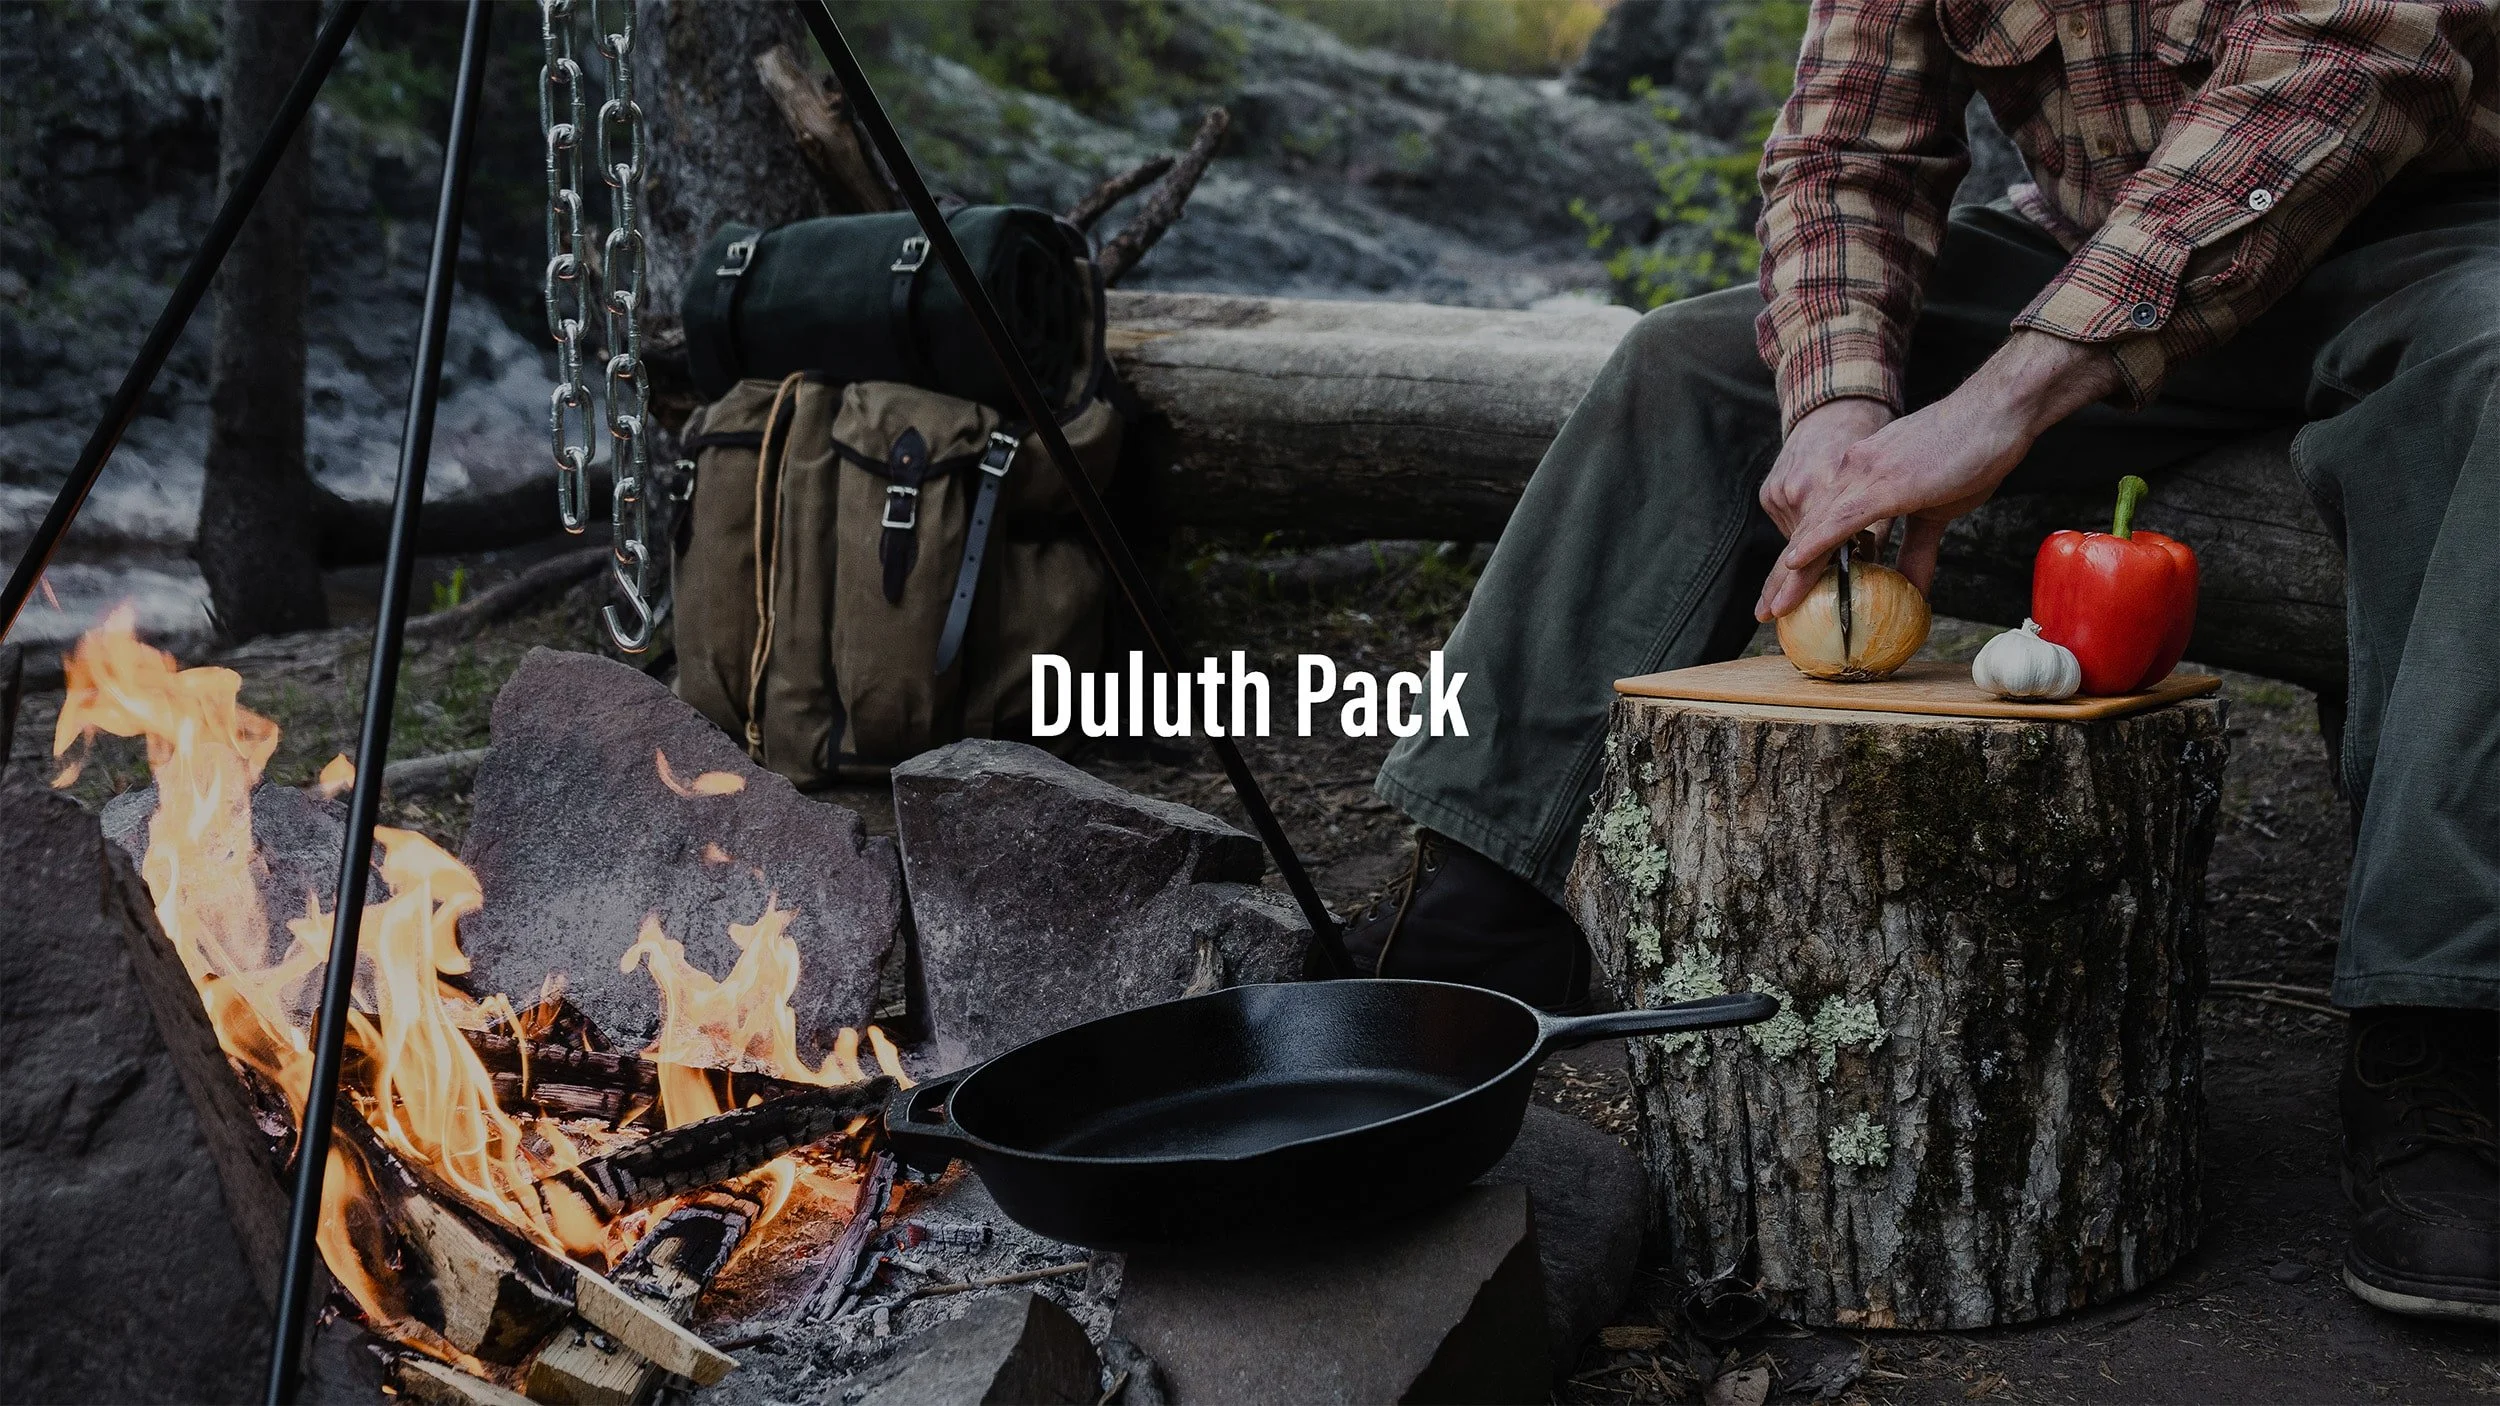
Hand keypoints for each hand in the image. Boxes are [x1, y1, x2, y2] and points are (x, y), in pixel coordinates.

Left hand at [1752, 332, 2123, 620]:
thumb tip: (1912, 592)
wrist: (1997, 412)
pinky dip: (1817, 543)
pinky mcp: (1885, 482)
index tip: (1782, 595)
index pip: (1819, 528)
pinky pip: (1842, 518)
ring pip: (1816, 530)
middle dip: (1782, 577)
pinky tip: (1794, 563)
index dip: (1798, 564)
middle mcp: (1851, 473)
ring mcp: (1864, 475)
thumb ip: (1918, 551)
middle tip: (1763, 612)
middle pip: (1807, 533)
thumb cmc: (1971, 454)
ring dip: (1791, 573)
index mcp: (1860, 478)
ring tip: (1773, 606)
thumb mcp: (1937, 512)